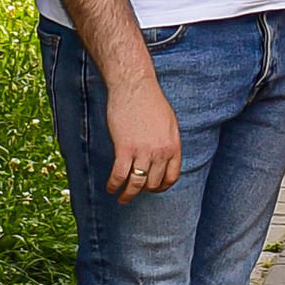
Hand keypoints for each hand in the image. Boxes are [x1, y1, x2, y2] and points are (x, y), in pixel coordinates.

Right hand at [105, 69, 180, 202]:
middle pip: (153, 183)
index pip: (172, 177)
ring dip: (128, 195)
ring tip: (122, 199)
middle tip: (134, 191)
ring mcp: (143, 151)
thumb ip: (167, 142)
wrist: (134, 86)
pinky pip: (120, 175)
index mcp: (173, 146)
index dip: (161, 187)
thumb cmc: (150, 100)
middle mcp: (161, 152)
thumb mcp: (168, 122)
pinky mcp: (125, 148)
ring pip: (136, 184)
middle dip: (143, 190)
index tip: (152, 189)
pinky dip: (114, 184)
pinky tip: (110, 187)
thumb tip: (163, 158)